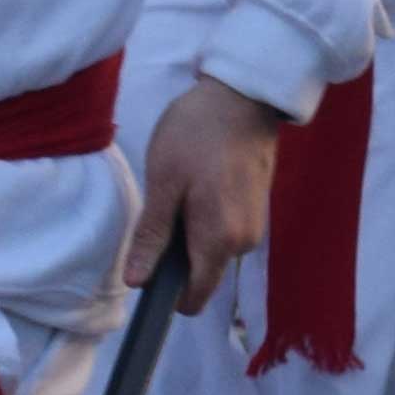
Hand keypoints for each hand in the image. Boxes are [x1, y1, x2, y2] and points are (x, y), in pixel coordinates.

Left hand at [118, 74, 291, 304]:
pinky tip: (200, 184)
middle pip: (202, 273)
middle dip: (176, 255)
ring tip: (181, 190)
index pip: (193, 298)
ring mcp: (255, 226)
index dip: (165, 292)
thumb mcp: (164, 182)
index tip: (147, 264)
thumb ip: (152, 236)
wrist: (244, 96)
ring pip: (212, 251)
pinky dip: (206, 219)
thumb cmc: (198, 134)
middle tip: (162, 207)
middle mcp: (244, 243)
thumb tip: (137, 282)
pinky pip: (224, 232)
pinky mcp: (257, 210)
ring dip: (191, 233)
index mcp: (221, 241)